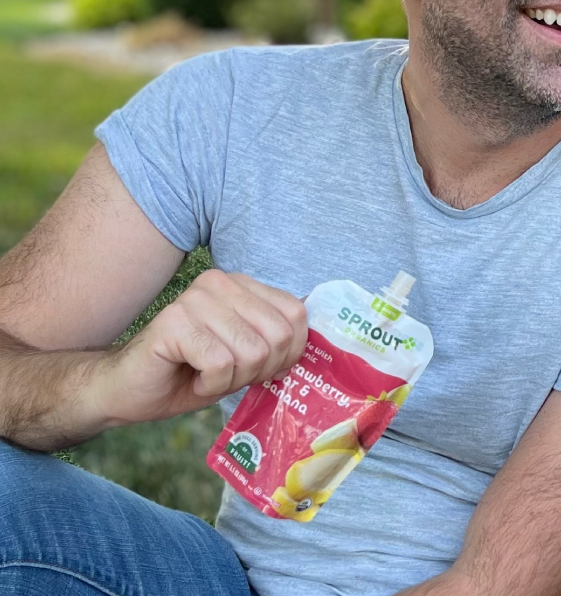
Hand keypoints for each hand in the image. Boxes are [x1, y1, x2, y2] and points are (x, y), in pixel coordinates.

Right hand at [91, 270, 307, 423]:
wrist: (129, 391)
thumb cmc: (191, 374)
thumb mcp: (247, 356)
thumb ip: (277, 341)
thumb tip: (318, 342)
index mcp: (242, 285)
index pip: (296, 314)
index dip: (288, 353)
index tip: (258, 367)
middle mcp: (220, 283)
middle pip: (278, 335)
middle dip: (260, 370)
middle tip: (229, 375)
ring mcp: (195, 299)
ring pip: (252, 352)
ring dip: (232, 379)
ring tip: (206, 375)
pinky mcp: (173, 322)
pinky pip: (220, 363)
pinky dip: (211, 384)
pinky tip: (191, 378)